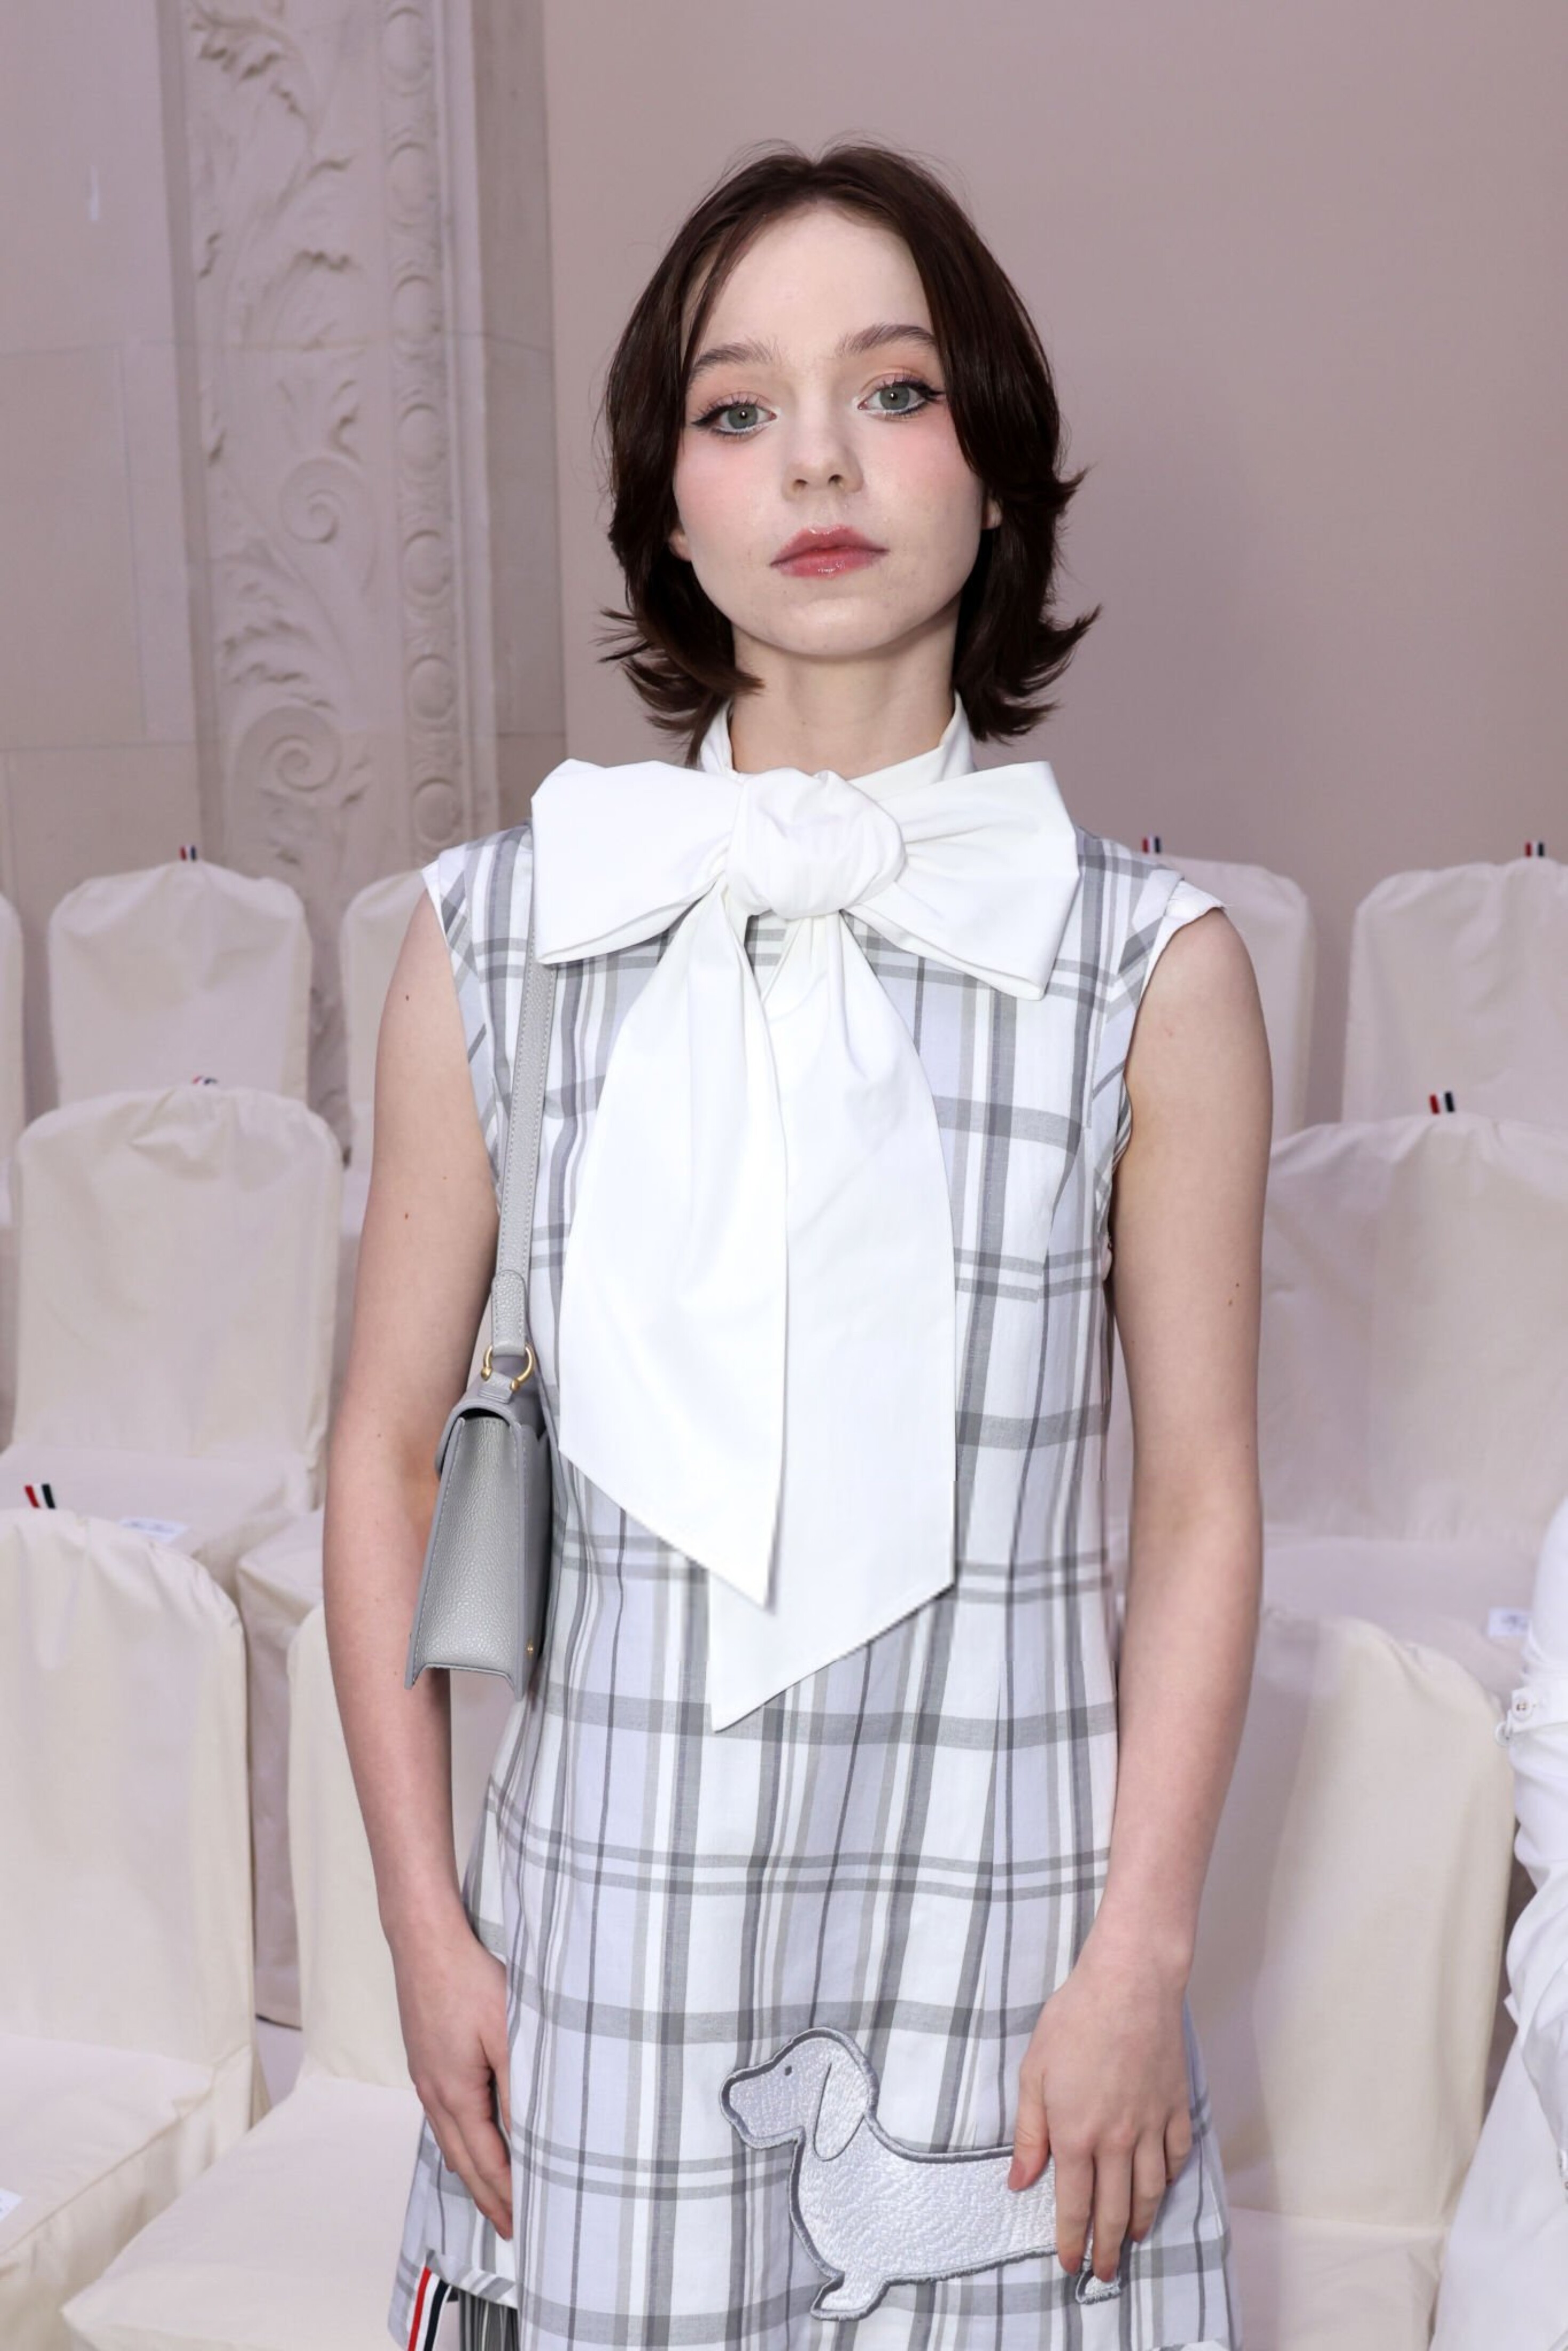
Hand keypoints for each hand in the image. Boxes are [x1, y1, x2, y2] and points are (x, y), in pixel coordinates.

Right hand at [390, 1913, 512, 2238]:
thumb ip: (518, 2089)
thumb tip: (531, 2138)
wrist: (423, 1941)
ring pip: (451, 2141)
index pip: (486, 2162)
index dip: (507, 2196)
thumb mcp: (506, 2034)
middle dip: (489, 2197)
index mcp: (455, 2095)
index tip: (524, 2227)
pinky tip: (471, 2141)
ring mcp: (425, 2079)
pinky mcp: (426, 2061)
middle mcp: (434, 2094)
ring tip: (493, 2195)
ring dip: (474, 2172)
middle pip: (464, 2162)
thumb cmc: (468, 1980)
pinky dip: (462, 2142)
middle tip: (511, 2229)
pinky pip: (445, 2118)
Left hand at [1006, 1933, 1193, 2287]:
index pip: (1075, 2205)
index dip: (1072, 2240)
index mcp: (1077, 2134)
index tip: (1069, 2264)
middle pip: (1115, 2211)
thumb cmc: (1075, 2020)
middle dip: (1108, 2249)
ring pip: (1150, 2192)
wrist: (1129, 1983)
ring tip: (1132, 2238)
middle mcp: (1117, 2141)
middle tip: (1104, 2272)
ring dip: (1140, 2222)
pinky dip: (1170, 2179)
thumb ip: (1030, 2133)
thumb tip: (1020, 2182)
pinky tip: (1161, 2187)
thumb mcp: (1034, 2072)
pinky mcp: (1176, 2107)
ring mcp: (1152, 2126)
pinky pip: (1177, 2157)